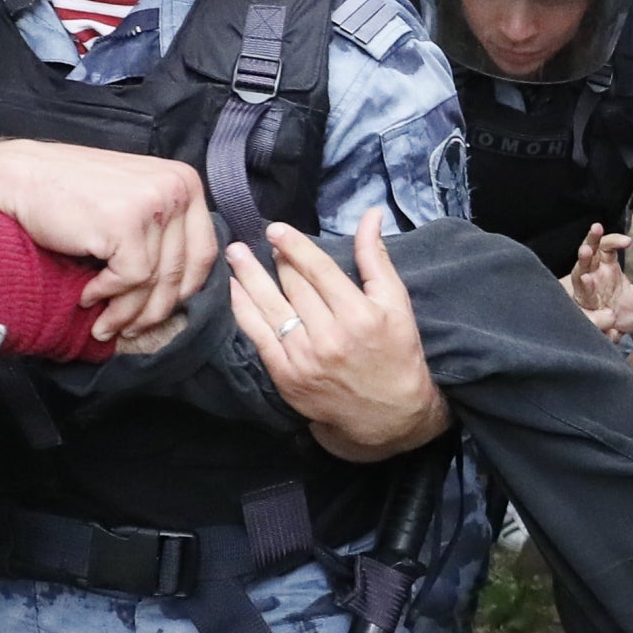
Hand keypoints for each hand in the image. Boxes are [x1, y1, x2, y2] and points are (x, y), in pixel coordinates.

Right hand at [0, 141, 214, 342]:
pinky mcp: (129, 222)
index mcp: (185, 182)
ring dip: (127, 312)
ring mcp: (155, 202)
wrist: (18, 178)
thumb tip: (180, 289)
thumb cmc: (70, 196)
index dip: (182, 290)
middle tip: (130, 330)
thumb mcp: (131, 201)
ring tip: (104, 325)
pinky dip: (108, 296)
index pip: (203, 251)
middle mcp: (178, 188)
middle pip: (182, 270)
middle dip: (155, 310)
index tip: (157, 311)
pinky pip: (131, 279)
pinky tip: (86, 295)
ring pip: (155, 281)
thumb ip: (162, 231)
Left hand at [225, 217, 450, 459]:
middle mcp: (330, 336)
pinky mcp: (287, 377)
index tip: (276, 229)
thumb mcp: (396, 304)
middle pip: (294, 287)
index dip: (295, 247)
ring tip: (235, 255)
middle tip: (257, 238)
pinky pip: (260, 337)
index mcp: (359, 315)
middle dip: (274, 259)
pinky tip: (235, 291)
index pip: (319, 271)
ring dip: (250, 278)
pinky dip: (245, 312)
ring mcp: (305, 359)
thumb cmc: (397, 355)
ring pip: (272, 309)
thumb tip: (370, 216)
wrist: (388, 416)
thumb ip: (376, 259)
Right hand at [563, 223, 632, 338]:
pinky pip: (580, 292)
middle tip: (596, 228)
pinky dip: (583, 286)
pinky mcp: (581, 302)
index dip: (615, 240)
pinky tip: (586, 279)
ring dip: (582, 258)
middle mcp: (595, 274)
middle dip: (592, 239)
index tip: (628, 241)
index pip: (608, 246)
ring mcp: (586, 287)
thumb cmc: (620, 315)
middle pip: (590, 249)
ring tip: (586, 250)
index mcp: (608, 268)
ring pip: (580, 268)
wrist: (611, 335)